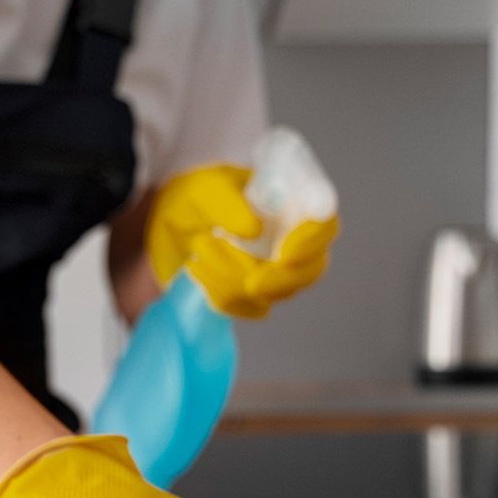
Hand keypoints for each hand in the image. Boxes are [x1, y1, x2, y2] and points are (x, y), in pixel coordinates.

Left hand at [145, 163, 338, 318]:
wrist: (173, 221)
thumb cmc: (199, 193)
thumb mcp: (206, 188)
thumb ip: (227, 203)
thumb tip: (253, 230)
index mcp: (293, 201)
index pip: (324, 221)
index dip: (312, 241)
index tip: (284, 254)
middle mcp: (295, 237)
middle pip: (312, 268)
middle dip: (280, 280)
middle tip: (251, 283)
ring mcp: (279, 268)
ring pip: (279, 291)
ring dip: (236, 279)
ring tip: (199, 249)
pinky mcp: (258, 294)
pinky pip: (253, 308)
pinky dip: (224, 296)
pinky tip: (197, 271)